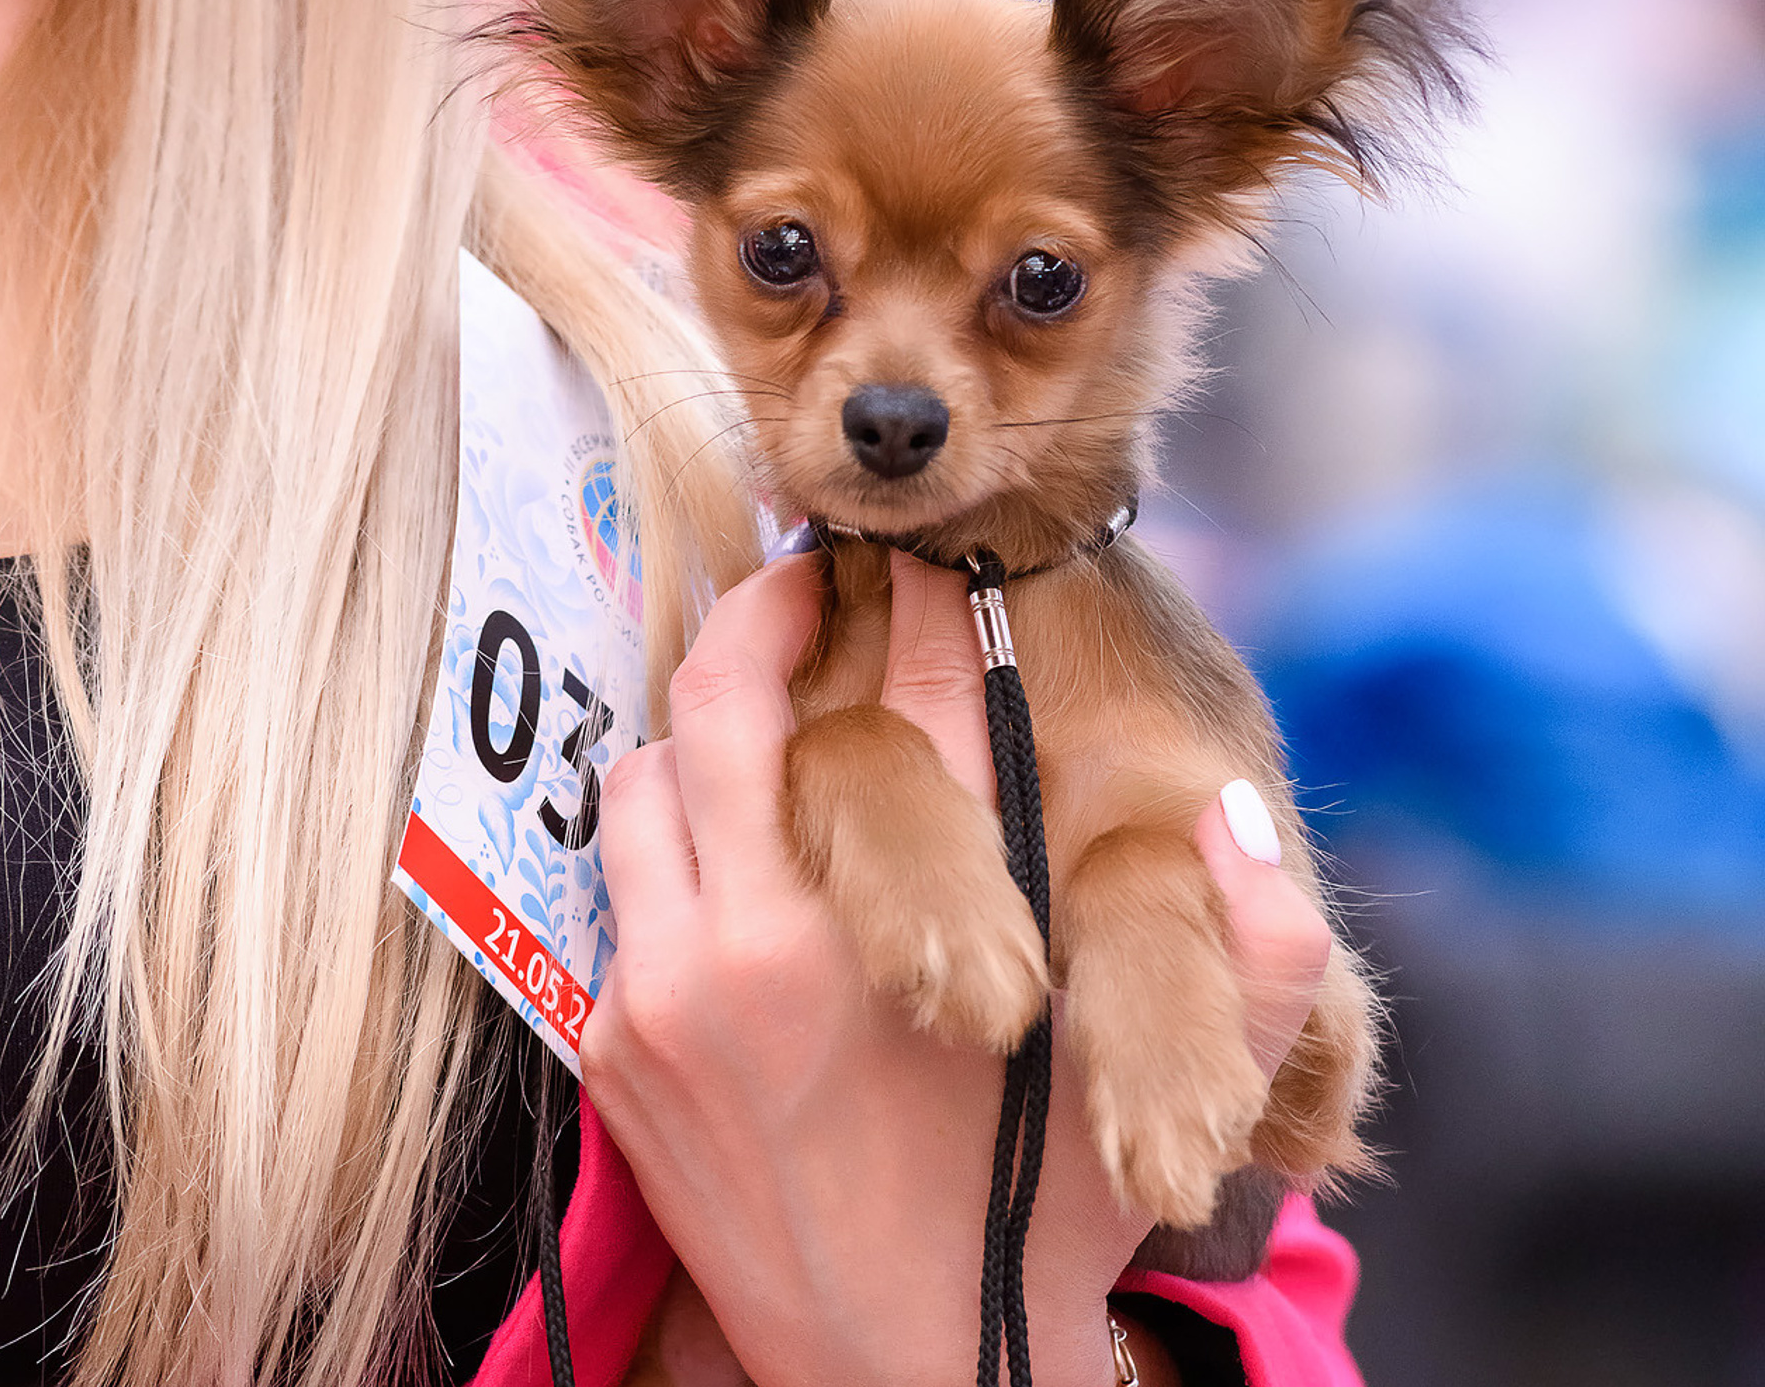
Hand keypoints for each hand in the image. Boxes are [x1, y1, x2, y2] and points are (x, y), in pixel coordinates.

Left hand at [581, 551, 1331, 1386]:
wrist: (901, 1371)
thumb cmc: (1032, 1218)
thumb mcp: (1173, 1105)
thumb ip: (1252, 962)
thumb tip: (1231, 812)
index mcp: (920, 947)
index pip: (920, 712)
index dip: (924, 613)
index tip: (921, 567)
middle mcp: (768, 954)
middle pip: (727, 701)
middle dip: (763, 612)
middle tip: (803, 580)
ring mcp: (672, 1000)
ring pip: (646, 779)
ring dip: (698, 733)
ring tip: (755, 713)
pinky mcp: (620, 1050)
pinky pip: (624, 887)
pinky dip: (669, 841)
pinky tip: (721, 840)